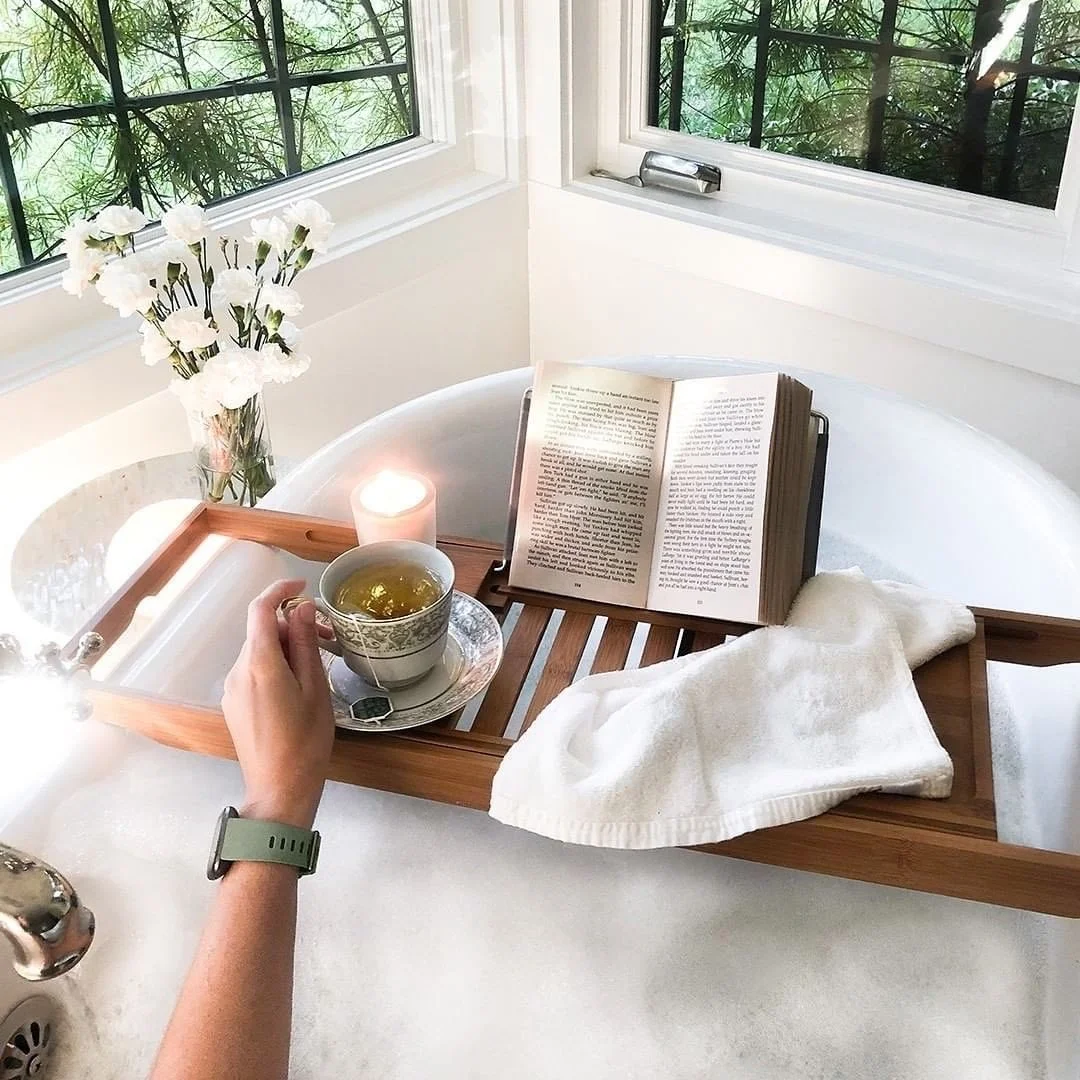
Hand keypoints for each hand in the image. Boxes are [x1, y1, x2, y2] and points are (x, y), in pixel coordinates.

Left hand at [222, 578, 334, 829]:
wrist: (280, 789)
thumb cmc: (307, 741)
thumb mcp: (316, 688)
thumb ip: (307, 644)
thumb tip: (302, 607)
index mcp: (260, 664)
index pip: (260, 610)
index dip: (280, 589)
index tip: (303, 585)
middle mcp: (239, 671)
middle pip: (262, 631)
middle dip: (293, 625)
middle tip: (329, 637)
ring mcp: (233, 688)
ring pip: (258, 651)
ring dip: (286, 646)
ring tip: (318, 664)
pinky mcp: (234, 704)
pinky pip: (253, 671)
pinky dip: (275, 665)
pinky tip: (298, 684)